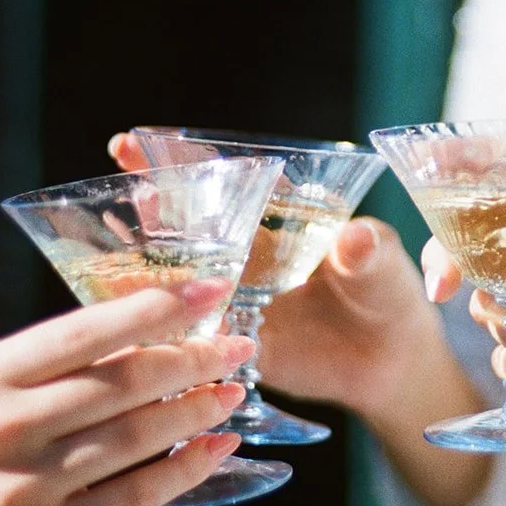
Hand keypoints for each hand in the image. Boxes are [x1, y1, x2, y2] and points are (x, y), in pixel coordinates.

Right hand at [0, 280, 251, 505]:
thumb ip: (45, 366)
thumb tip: (145, 332)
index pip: (85, 331)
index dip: (156, 308)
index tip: (210, 291)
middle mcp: (1, 428)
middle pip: (121, 382)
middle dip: (194, 358)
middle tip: (240, 345)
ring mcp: (24, 489)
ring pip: (135, 437)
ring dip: (196, 410)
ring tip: (233, 390)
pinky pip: (133, 498)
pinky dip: (184, 470)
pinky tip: (217, 448)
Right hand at [112, 132, 466, 422]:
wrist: (389, 363)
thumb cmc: (389, 295)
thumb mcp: (384, 266)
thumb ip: (368, 251)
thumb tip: (357, 238)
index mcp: (276, 219)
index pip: (222, 180)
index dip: (178, 160)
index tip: (131, 142)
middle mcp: (245, 255)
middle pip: (185, 226)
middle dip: (149, 207)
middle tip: (126, 197)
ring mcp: (234, 299)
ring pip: (177, 281)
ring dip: (146, 272)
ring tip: (117, 263)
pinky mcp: (232, 345)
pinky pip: (191, 338)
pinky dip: (164, 334)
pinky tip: (137, 331)